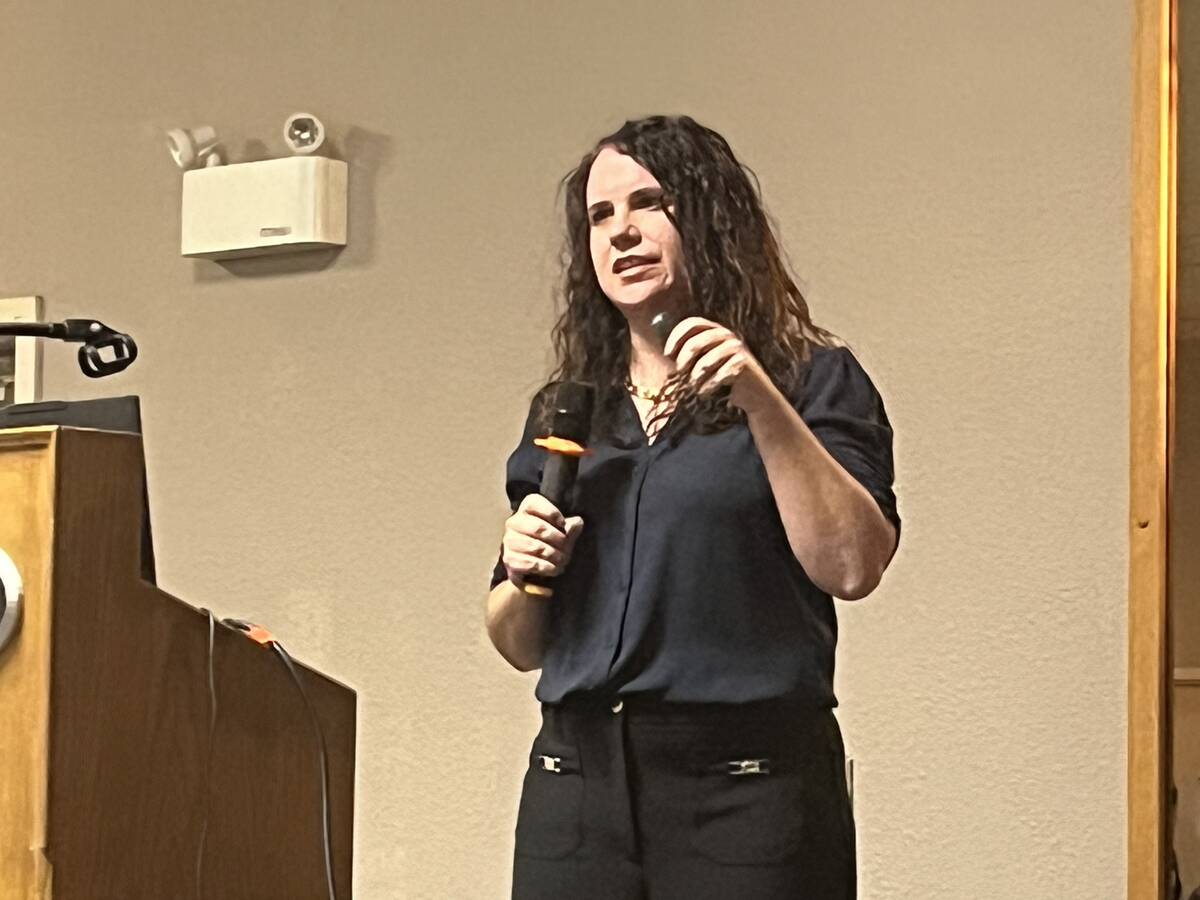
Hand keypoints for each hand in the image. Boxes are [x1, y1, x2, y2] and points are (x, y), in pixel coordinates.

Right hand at [502, 493, 584, 590]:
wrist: (532, 567)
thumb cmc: (550, 543)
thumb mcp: (562, 533)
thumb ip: (570, 527)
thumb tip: (577, 522)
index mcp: (526, 510)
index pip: (534, 503)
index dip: (551, 513)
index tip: (563, 524)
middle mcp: (513, 523)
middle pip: (539, 528)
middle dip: (558, 539)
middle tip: (566, 546)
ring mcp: (509, 541)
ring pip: (536, 547)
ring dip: (554, 555)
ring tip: (562, 559)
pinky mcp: (509, 559)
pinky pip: (532, 563)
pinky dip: (546, 567)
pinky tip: (553, 568)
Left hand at [663, 317, 777, 413]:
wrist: (753, 393)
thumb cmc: (723, 378)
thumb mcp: (705, 362)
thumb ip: (690, 354)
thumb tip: (665, 353)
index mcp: (715, 329)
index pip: (692, 323)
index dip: (676, 337)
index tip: (667, 354)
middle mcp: (726, 334)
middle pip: (695, 343)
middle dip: (683, 362)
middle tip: (680, 375)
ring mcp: (736, 347)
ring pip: (704, 363)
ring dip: (695, 379)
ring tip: (694, 388)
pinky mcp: (743, 363)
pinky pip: (717, 376)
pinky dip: (707, 388)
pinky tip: (704, 394)